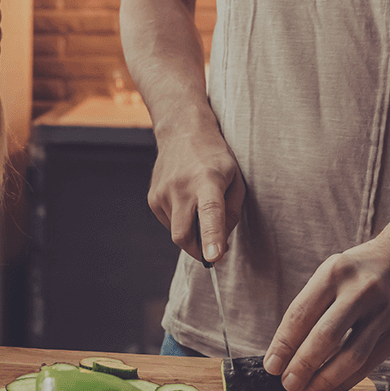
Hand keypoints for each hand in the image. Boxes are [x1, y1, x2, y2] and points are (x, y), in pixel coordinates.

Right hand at [148, 129, 245, 263]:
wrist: (182, 132)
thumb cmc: (214, 157)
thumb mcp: (236, 179)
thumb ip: (232, 212)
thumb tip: (220, 242)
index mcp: (207, 181)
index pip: (209, 213)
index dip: (211, 237)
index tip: (213, 258)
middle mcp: (181, 187)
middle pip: (184, 236)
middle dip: (198, 251)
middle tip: (213, 249)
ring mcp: (163, 193)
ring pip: (177, 232)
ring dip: (191, 230)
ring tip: (198, 204)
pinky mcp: (153, 198)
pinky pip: (169, 223)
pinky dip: (181, 221)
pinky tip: (186, 201)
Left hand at [263, 237, 389, 390]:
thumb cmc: (359, 272)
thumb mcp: (331, 274)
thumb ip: (312, 306)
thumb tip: (285, 351)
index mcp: (334, 273)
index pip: (301, 313)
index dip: (283, 344)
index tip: (272, 366)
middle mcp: (359, 291)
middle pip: (325, 336)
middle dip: (302, 366)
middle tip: (288, 384)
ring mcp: (383, 312)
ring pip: (351, 356)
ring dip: (325, 380)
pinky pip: (369, 364)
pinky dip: (347, 381)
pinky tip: (331, 389)